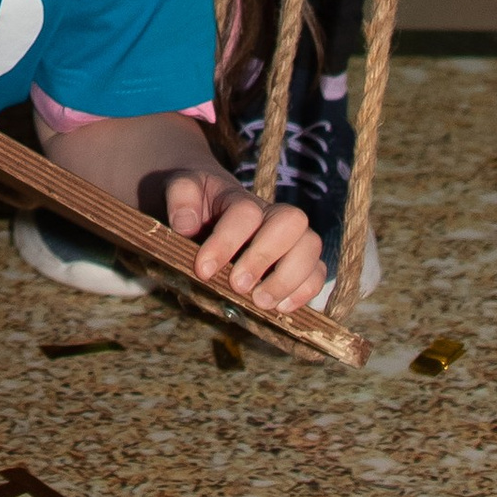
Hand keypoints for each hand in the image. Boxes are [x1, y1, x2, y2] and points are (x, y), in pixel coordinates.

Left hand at [169, 171, 326, 314]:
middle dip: (265, 257)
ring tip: (260, 302)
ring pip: (310, 245)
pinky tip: (280, 308)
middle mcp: (269, 214)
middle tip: (237, 286)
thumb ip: (180, 198)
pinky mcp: (298, 261)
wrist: (207, 203)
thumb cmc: (195, 202)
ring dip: (289, 279)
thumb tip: (185, 225)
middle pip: (290, 221)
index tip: (203, 269)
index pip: (244, 212)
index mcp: (238, 197)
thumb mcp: (179, 188)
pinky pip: (317, 272)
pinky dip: (305, 291)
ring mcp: (288, 237)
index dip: (226, 242)